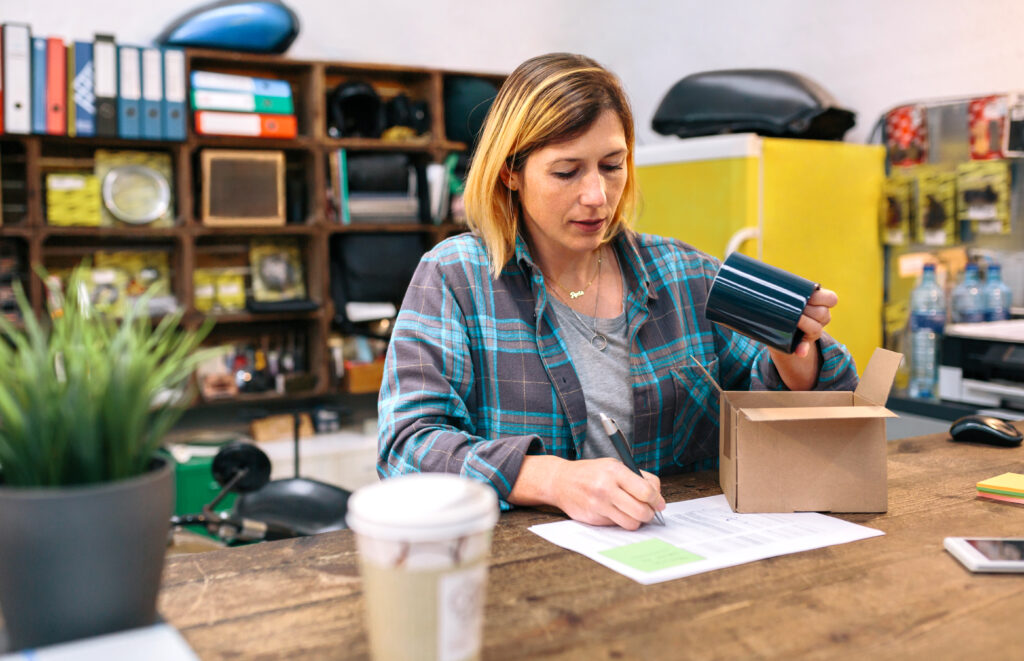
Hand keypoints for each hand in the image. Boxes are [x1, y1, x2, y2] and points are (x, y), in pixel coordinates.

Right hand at [508, 455, 664, 529]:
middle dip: (650, 514)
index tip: (659, 503)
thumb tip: (658, 497)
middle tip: (649, 511)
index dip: (657, 500)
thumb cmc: (591, 473)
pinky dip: (620, 521)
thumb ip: (637, 478)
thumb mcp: (614, 465)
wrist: (560, 481)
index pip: (646, 491)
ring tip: (633, 513)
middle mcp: (606, 488)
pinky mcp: (593, 518)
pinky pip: (616, 525)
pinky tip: (614, 512)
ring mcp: (598, 505)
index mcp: (614, 471)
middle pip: (641, 510)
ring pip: (631, 523)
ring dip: (637, 521)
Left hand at [768, 287, 836, 389]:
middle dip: (808, 310)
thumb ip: (783, 290)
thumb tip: (766, 279)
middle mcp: (821, 316)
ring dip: (805, 325)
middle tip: (794, 308)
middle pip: (822, 313)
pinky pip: (804, 348)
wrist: (779, 326)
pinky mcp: (803, 343)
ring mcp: (814, 330)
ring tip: (795, 320)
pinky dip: (802, 350)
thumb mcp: (786, 296)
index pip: (831, 299)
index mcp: (821, 302)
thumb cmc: (782, 303)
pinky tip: (800, 352)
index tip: (808, 296)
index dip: (822, 297)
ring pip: (816, 329)